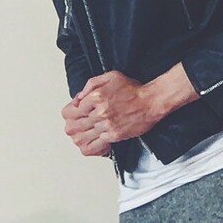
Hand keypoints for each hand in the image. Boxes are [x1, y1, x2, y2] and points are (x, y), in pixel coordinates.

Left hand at [61, 65, 197, 157]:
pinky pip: (95, 146)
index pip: (71, 110)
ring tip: (81, 134)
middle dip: (71, 126)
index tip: (75, 112)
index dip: (70, 112)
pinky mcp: (114, 136)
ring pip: (81, 138)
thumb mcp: (110, 76)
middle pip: (72, 126)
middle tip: (74, 125)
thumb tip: (79, 97)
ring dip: (78, 137)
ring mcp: (106, 125)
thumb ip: (91, 84)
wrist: (151, 102)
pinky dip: (90, 146)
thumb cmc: (133, 90)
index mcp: (96, 97)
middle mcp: (100, 112)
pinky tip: (92, 141)